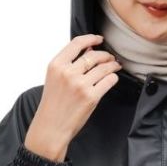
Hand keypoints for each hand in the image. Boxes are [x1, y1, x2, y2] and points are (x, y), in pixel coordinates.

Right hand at [24, 34, 121, 160]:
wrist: (51, 127)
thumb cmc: (53, 104)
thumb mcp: (55, 79)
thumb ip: (70, 63)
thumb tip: (90, 49)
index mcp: (56, 65)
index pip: (77, 43)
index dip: (91, 38)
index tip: (99, 39)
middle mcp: (68, 73)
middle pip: (94, 55)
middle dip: (105, 55)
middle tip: (110, 58)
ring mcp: (80, 85)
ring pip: (104, 67)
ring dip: (112, 65)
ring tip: (115, 66)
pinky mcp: (91, 97)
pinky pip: (109, 80)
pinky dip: (113, 78)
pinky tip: (112, 78)